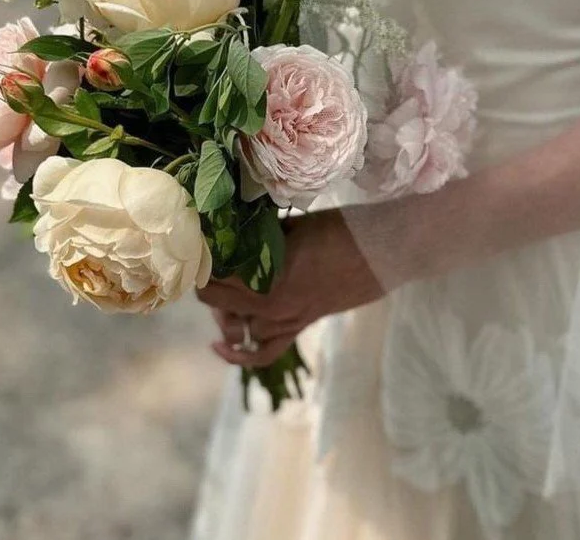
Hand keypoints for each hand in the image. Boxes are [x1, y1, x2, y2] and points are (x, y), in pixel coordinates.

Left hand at [196, 208, 384, 368]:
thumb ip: (258, 236)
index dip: (202, 258)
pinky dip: (240, 354)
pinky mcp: (298, 327)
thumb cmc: (337, 230)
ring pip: (236, 326)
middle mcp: (270, 305)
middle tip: (210, 260)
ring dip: (223, 309)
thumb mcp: (289, 226)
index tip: (199, 243)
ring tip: (223, 287)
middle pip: (215, 300)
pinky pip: (263, 352)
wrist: (379, 252)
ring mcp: (284, 320)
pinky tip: (221, 344)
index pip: (214, 273)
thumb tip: (229, 232)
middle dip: (206, 282)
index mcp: (266, 275)